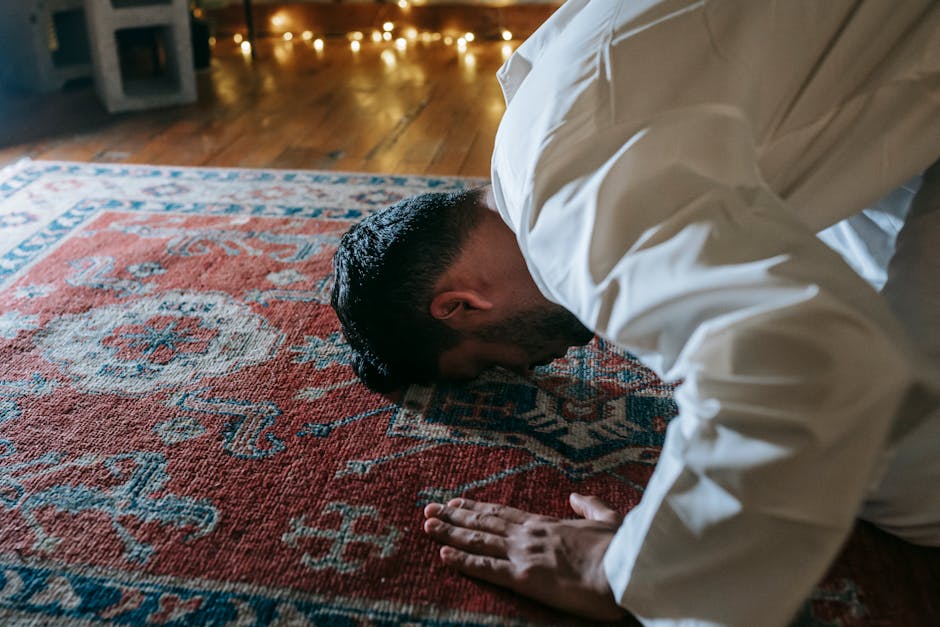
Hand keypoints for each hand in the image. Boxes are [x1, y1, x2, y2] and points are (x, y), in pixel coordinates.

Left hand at [423, 493, 626, 620]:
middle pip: (483, 523)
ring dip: (450, 533)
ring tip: (427, 525)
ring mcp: (523, 554)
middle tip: (429, 509)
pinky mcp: (523, 577)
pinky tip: (443, 555)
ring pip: (478, 541)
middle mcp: (529, 535)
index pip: (503, 513)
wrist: (624, 569)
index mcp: (546, 524)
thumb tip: (576, 496)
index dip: (477, 508)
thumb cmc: (619, 548)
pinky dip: (462, 561)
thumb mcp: (607, 518)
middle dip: (454, 517)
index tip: (456, 502)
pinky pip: (486, 568)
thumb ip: (589, 505)